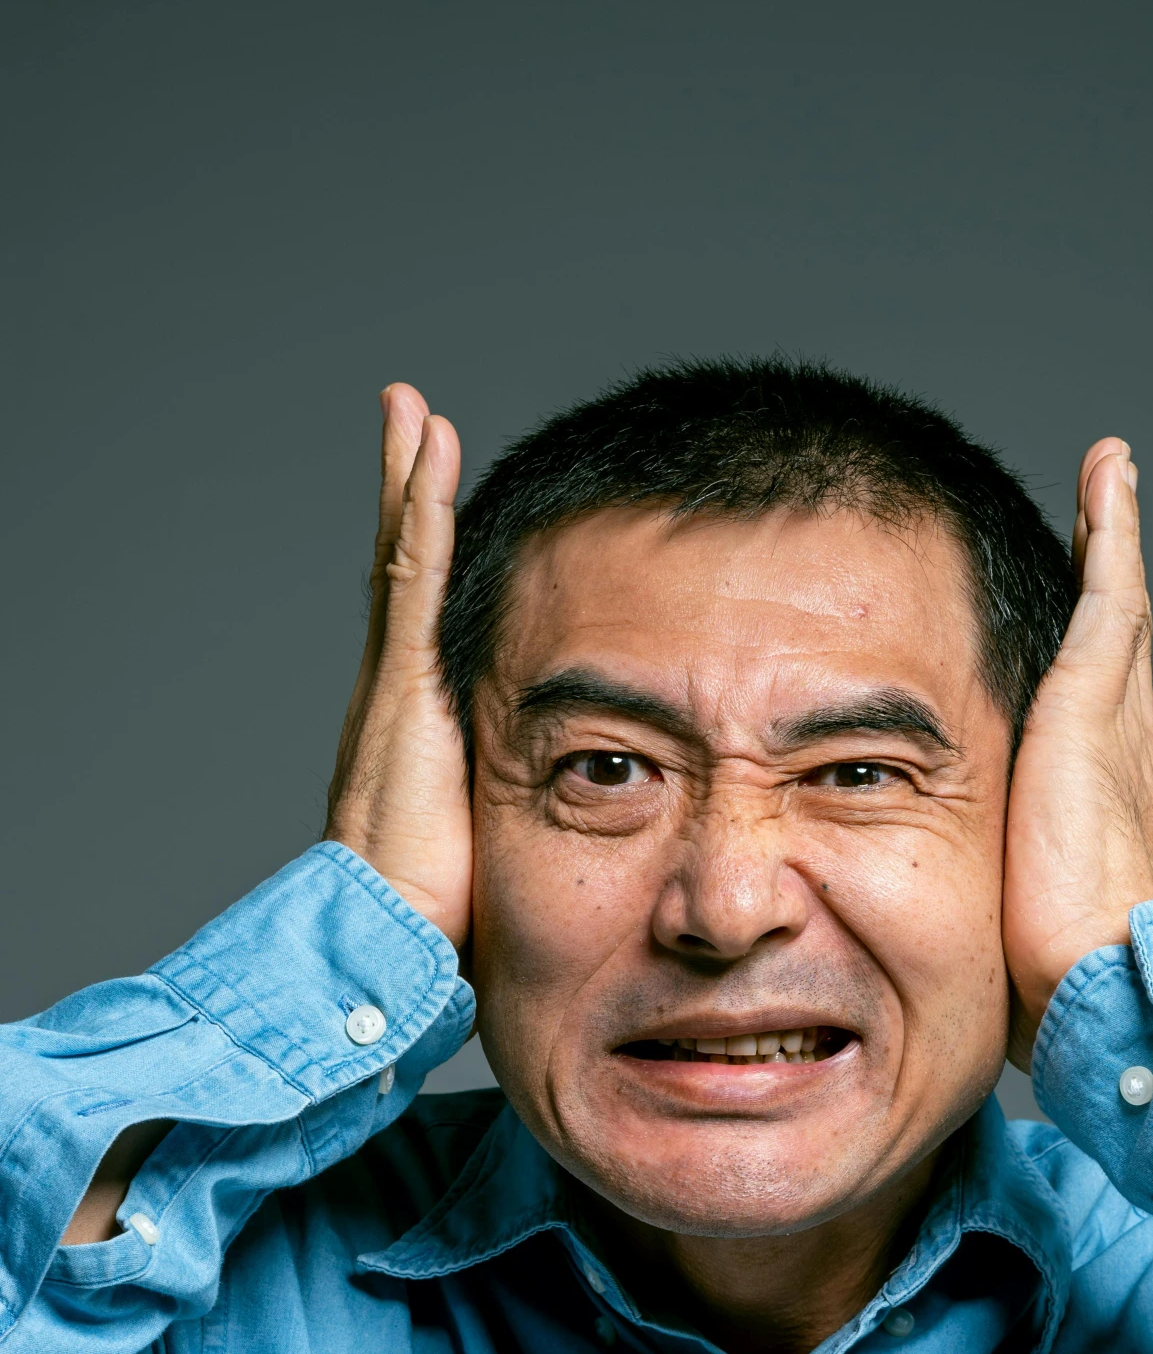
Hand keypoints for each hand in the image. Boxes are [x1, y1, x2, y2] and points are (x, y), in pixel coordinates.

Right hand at [324, 385, 471, 948]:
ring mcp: (392, 687)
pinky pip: (414, 581)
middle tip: (412, 419)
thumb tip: (569, 820)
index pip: (426, 623)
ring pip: (405, 561)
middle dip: (409, 495)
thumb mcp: (490, 847)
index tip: (438, 500)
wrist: (382, 942)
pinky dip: (423, 513)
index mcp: (413, 727)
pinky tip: (432, 451)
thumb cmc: (439, 919)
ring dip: (410, 482)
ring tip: (413, 411)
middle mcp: (393, 695)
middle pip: (406, 574)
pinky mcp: (401, 690)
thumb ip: (514, 817)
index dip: (433, 559)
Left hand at [1002, 439, 1152, 1068]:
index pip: (1088, 713)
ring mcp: (1115, 720)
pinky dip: (1113, 530)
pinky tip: (1109, 473)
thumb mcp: (1001, 913)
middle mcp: (1120, 748)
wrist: (1099, 976)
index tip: (1075, 629)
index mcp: (1097, 799)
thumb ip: (977, 895)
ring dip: (1112, 538)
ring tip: (1112, 476)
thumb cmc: (1050, 974)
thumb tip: (918, 931)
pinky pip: (1109, 592)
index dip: (1083, 665)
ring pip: (1113, 607)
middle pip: (1110, 647)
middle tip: (1107, 515)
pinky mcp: (1097, 701)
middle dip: (1106, 582)